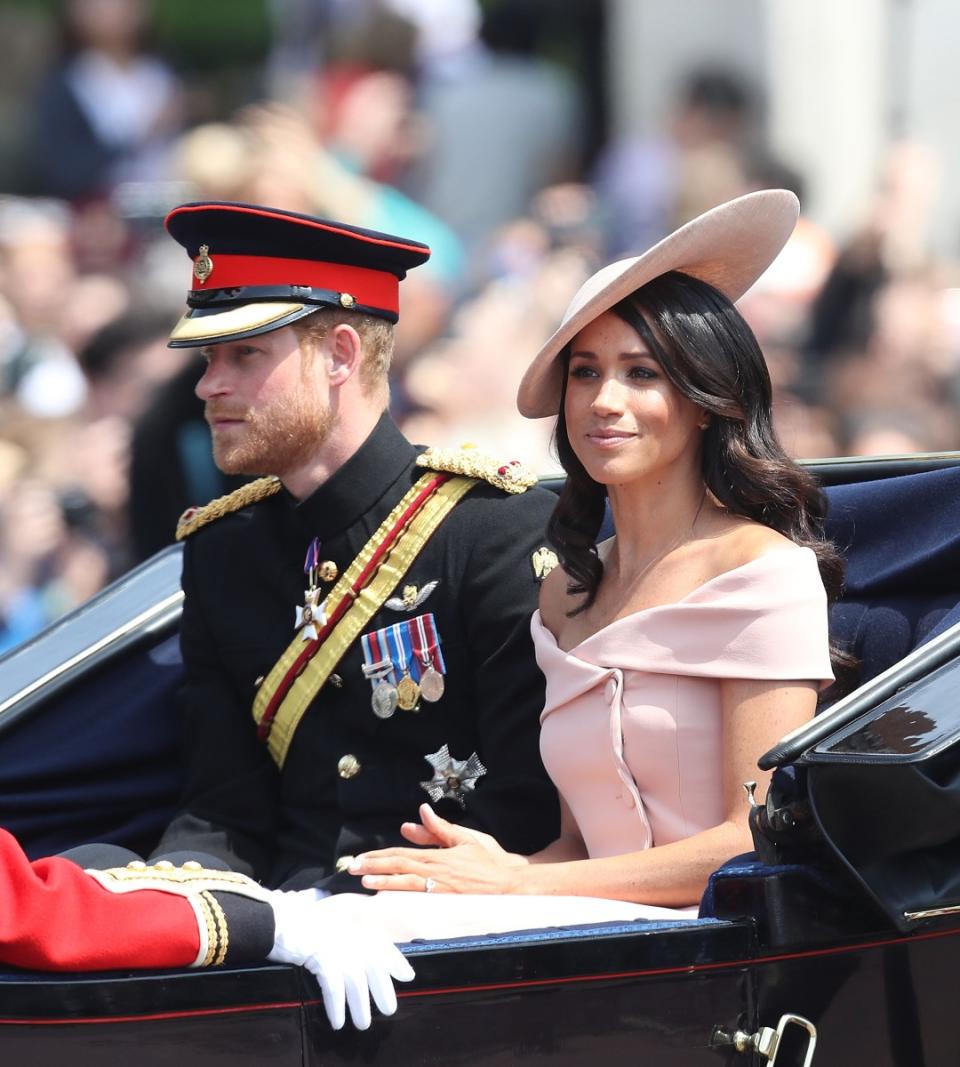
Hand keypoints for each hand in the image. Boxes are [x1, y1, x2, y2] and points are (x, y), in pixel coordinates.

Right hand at [266, 889, 414, 1029]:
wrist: (277, 919)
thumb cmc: (302, 925)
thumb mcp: (331, 924)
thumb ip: (348, 936)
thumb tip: (364, 959)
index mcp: (353, 926)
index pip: (381, 944)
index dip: (396, 961)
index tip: (408, 976)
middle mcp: (350, 935)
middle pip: (374, 966)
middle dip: (383, 990)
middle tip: (389, 1010)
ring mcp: (336, 946)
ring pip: (357, 983)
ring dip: (361, 1007)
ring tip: (363, 1024)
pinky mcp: (321, 958)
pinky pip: (334, 988)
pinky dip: (337, 1007)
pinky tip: (337, 1021)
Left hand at [350, 805, 526, 894]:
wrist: (510, 883)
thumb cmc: (489, 860)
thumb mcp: (465, 838)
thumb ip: (440, 828)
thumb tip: (420, 812)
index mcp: (438, 854)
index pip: (402, 853)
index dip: (380, 855)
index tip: (361, 857)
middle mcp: (436, 871)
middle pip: (399, 867)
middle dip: (374, 867)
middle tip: (352, 868)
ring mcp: (440, 889)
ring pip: (405, 884)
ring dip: (383, 882)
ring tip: (364, 881)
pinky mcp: (446, 902)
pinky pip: (418, 900)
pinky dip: (401, 898)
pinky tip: (388, 900)